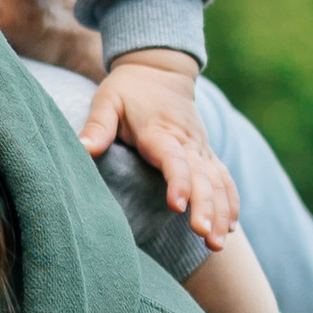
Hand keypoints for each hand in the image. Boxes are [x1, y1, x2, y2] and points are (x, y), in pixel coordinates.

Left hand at [80, 51, 239, 248]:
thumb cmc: (128, 89)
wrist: (160, 69)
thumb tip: (82, 149)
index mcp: (160, 132)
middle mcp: (187, 142)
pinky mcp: (206, 153)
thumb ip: (97, 126)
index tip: (178, 206)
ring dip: (221, 212)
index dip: (178, 182)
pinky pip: (224, 178)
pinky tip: (230, 227)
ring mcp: (200, 148)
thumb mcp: (107, 100)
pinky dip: (230, 201)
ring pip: (218, 182)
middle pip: (203, 178)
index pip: (174, 160)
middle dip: (206, 207)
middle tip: (204, 236)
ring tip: (216, 242)